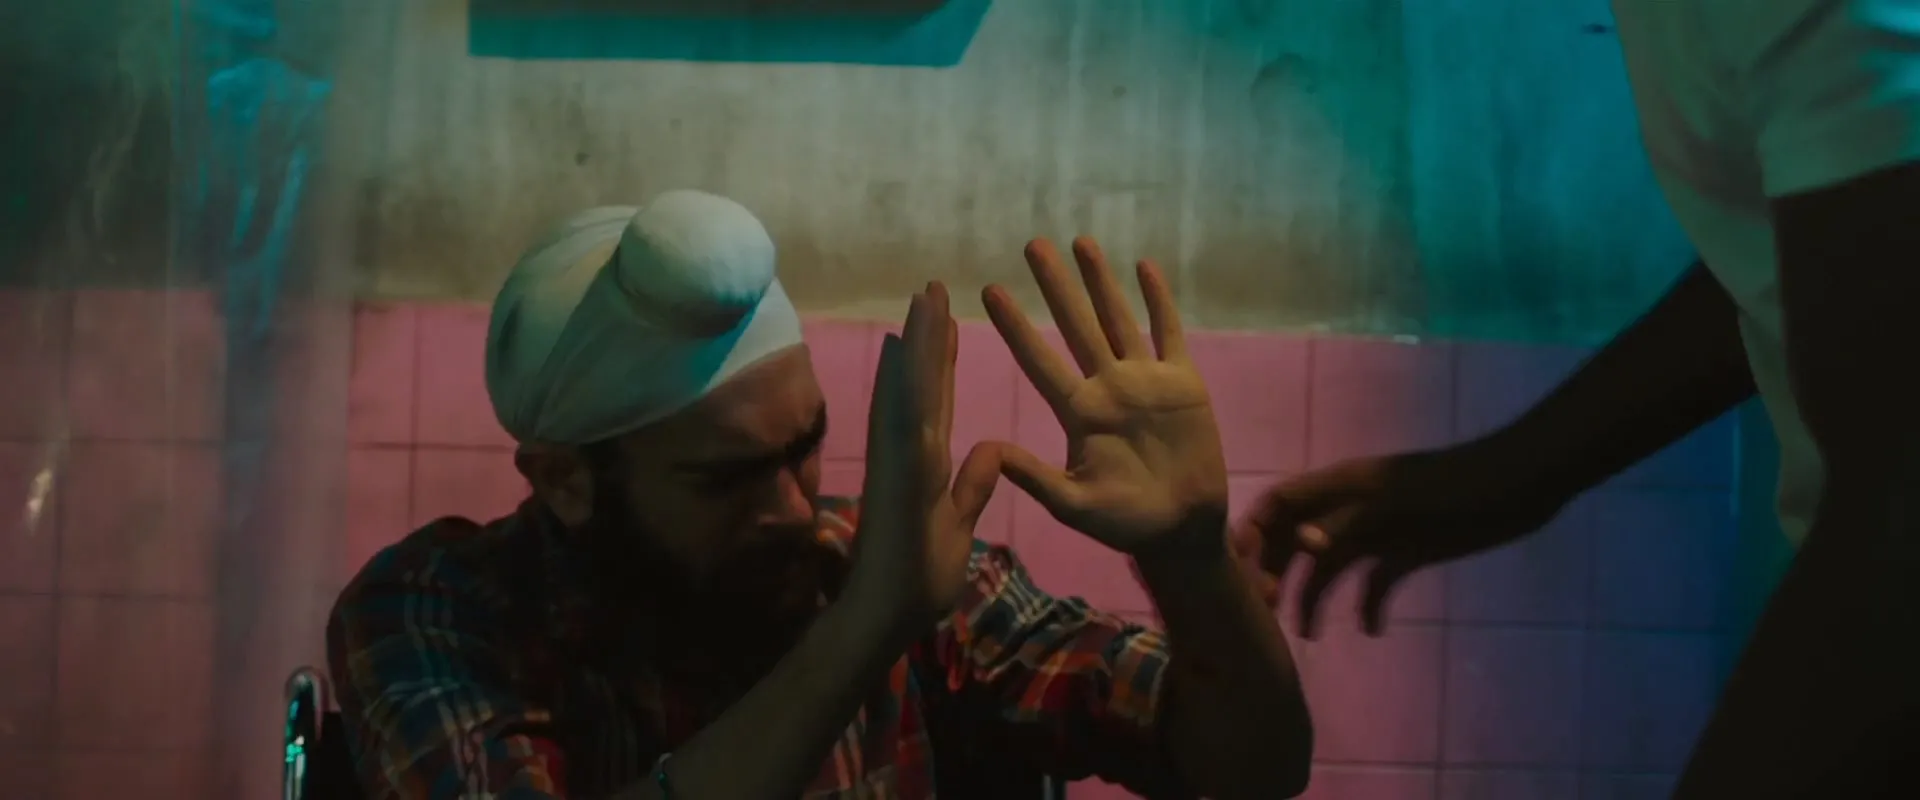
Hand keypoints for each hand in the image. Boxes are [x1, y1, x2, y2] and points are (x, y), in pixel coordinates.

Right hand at [847, 282, 1001, 637]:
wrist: (888, 615)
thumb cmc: (918, 578)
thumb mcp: (958, 523)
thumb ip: (971, 487)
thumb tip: (989, 450)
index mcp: (923, 461)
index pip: (935, 399)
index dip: (939, 358)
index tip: (945, 317)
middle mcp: (906, 452)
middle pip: (919, 382)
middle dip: (926, 334)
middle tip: (933, 285)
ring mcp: (900, 461)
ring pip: (910, 390)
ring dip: (916, 343)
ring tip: (924, 296)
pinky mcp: (900, 475)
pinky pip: (909, 422)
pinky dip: (910, 385)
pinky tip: (910, 350)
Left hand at [982, 237, 1229, 556]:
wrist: (1182, 530)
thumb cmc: (1127, 524)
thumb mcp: (1075, 505)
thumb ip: (1036, 478)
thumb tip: (990, 451)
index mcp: (1079, 413)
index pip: (1039, 361)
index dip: (1016, 326)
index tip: (990, 291)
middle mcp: (1107, 387)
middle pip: (1076, 325)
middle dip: (1055, 285)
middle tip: (1031, 244)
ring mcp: (1145, 381)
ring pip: (1117, 319)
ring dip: (1100, 281)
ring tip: (1080, 240)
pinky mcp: (1182, 383)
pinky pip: (1168, 333)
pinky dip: (1158, 300)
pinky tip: (1144, 267)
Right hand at [1248, 444, 1572, 636]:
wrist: (1521, 484)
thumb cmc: (1458, 486)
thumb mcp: (1401, 502)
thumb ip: (1351, 522)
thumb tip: (1305, 547)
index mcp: (1341, 486)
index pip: (1280, 504)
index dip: (1254, 531)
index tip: (1237, 571)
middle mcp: (1350, 509)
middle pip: (1296, 539)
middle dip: (1275, 572)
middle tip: (1267, 611)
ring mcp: (1378, 531)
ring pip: (1330, 565)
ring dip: (1313, 596)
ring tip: (1307, 634)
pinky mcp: (1407, 551)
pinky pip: (1374, 582)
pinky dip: (1367, 606)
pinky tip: (1370, 629)